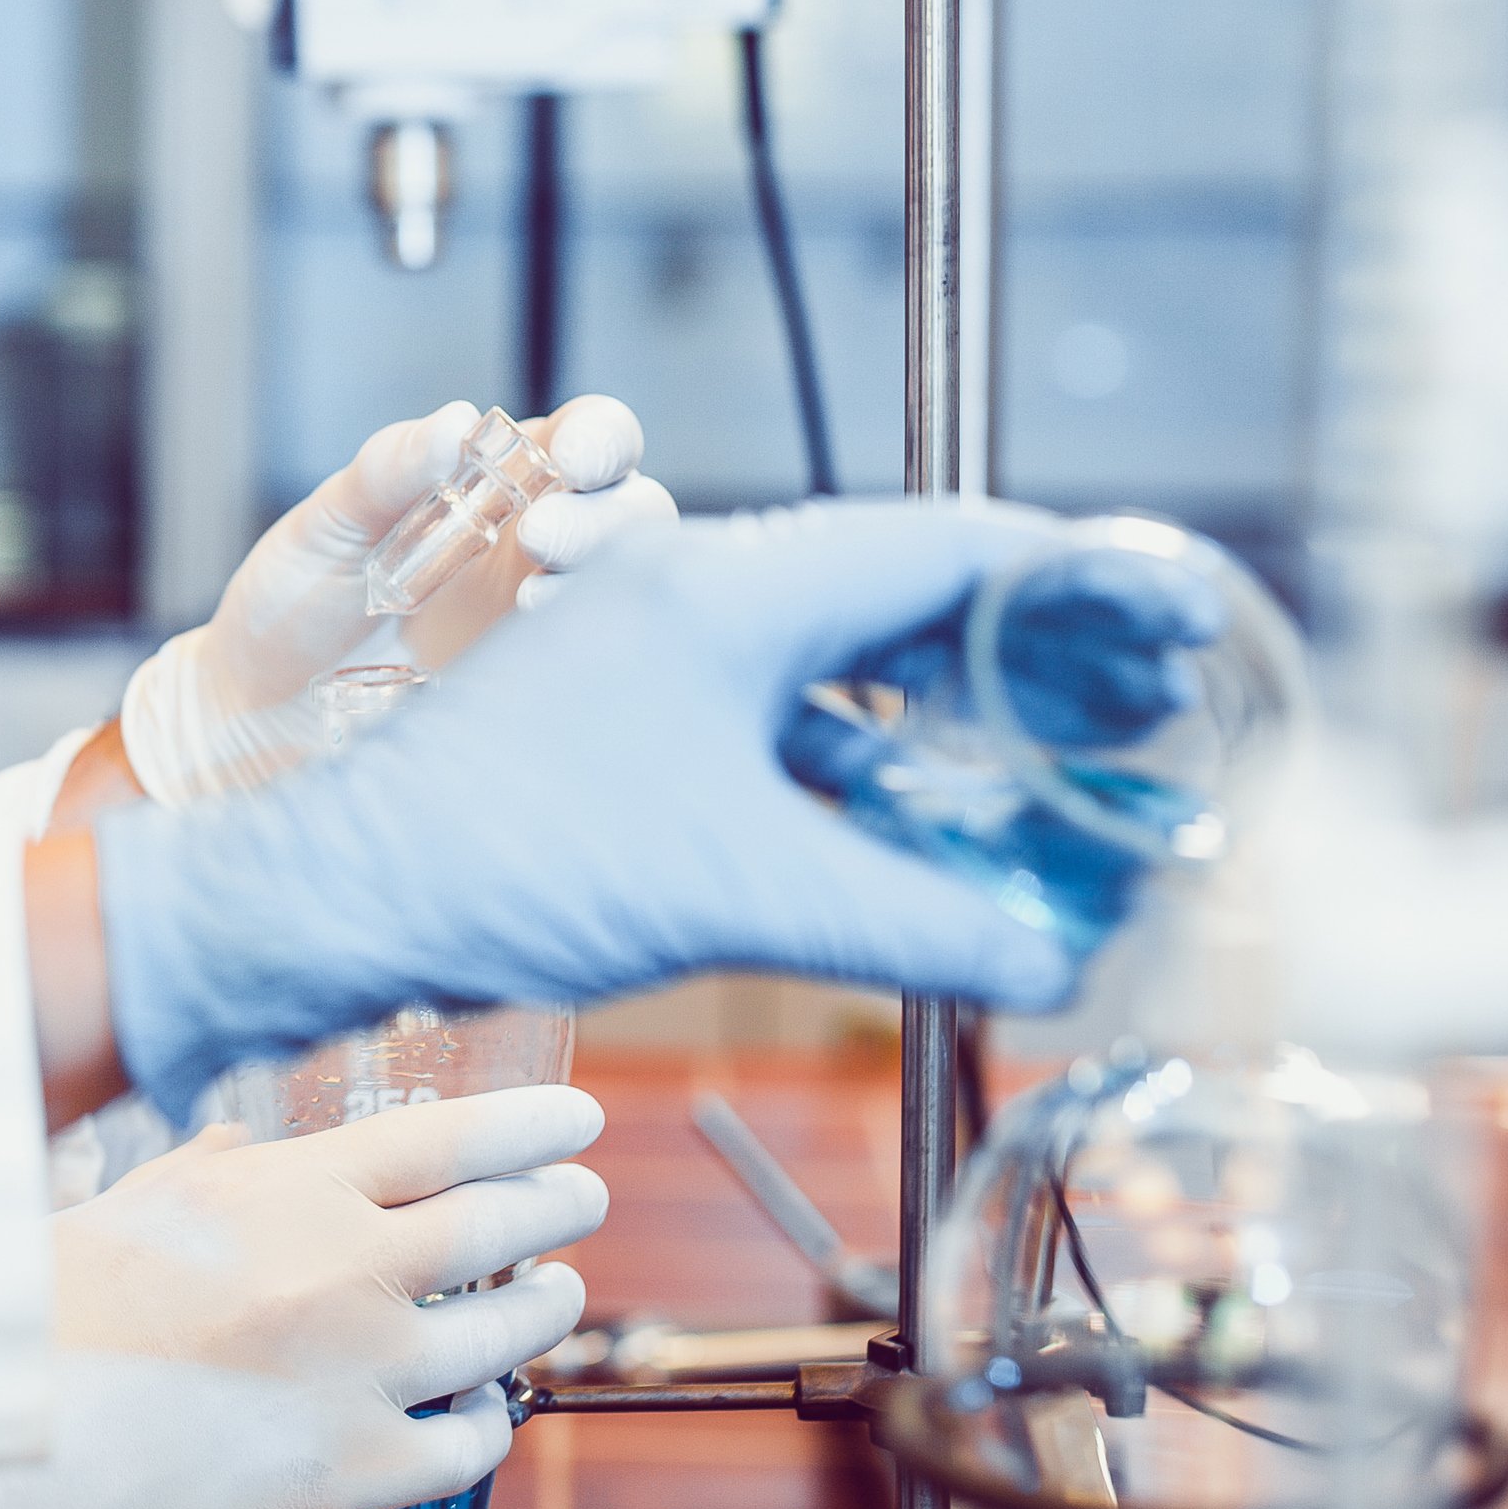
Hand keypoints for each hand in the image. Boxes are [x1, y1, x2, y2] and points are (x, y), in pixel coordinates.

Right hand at [0, 1089, 603, 1508]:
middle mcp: (340, 1270)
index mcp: (278, 1193)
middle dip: (559, 1204)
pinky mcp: (360, 1474)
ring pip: (508, 1330)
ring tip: (552, 1293)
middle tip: (583, 1196)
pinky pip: (471, 1439)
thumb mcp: (119, 1217)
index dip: (527, 1124)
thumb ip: (199, 1182)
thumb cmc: (37, 1332)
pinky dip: (488, 1417)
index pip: (444, 1136)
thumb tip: (234, 1153)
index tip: (575, 1119)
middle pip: (500, 1221)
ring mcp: (361, 1374)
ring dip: (545, 1305)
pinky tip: (479, 1408)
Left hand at [96, 502, 1085, 1121]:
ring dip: (936, 715)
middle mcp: (694, 593)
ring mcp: (647, 651)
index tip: (1166, 623)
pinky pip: (769, 717)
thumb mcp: (752, 893)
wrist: (341, 894)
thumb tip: (1049, 965)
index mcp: (734, 585)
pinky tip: (908, 832)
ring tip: (1042, 777)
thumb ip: (919, 923)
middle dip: (1023, 655)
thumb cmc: (514, 858)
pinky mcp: (615, 718)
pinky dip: (852, 763)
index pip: (950, 543)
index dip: (1077, 584)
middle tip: (1128, 717)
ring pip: (832, 661)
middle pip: (901, 592)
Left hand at [119, 396, 674, 804]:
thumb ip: (388, 472)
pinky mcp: (532, 682)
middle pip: (632, 509)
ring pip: (628, 584)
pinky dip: (586, 646)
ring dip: (602, 578)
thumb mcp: (327, 525)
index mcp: (496, 481)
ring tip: (534, 596)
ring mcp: (539, 614)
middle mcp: (534, 542)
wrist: (257, 706)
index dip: (600, 437)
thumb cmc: (294, 601)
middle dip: (607, 513)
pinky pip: (594, 658)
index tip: (572, 455)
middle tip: (539, 536)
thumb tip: (457, 423)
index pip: (586, 439)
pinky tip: (532, 642)